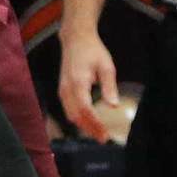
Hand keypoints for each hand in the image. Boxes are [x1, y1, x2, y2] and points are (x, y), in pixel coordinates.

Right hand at [58, 28, 118, 143]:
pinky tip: (88, 122)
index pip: (86, 110)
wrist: (75, 39)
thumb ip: (109, 86)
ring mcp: (62, 89)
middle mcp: (67, 88)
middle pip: (76, 116)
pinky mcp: (62, 90)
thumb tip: (114, 105)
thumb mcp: (106, 65)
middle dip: (90, 129)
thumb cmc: (92, 50)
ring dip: (83, 126)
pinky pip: (68, 109)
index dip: (95, 124)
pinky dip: (77, 119)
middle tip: (104, 138)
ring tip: (98, 133)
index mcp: (78, 82)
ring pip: (70, 115)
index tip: (106, 134)